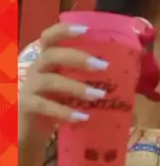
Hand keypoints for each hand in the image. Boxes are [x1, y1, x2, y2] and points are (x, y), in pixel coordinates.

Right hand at [19, 22, 108, 139]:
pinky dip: (64, 111)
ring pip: (50, 81)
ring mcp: (28, 88)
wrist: (27, 136)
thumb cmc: (53, 110)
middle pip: (51, 55)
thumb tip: (129, 84)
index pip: (49, 38)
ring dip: (76, 87)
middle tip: (102, 65)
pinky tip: (83, 117)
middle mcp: (36, 71)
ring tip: (99, 95)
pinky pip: (44, 106)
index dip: (64, 31)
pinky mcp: (25, 107)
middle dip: (77, 58)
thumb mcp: (71, 93)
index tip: (86, 29)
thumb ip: (89, 84)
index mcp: (48, 63)